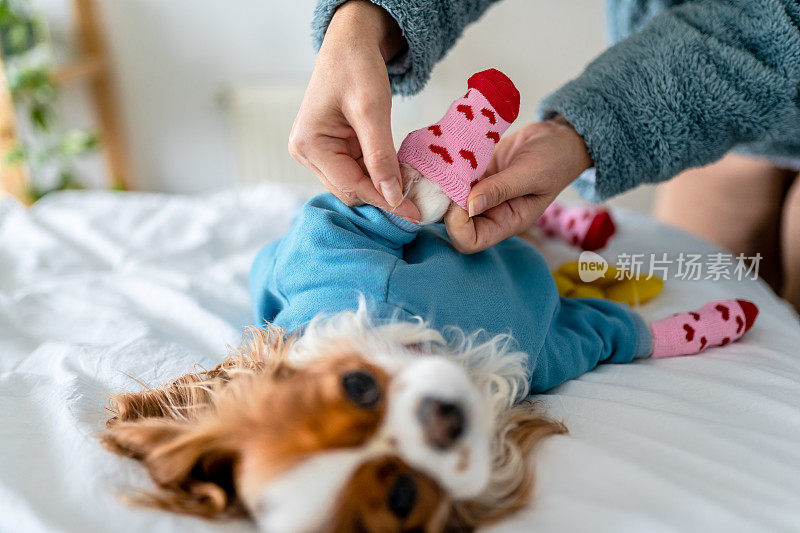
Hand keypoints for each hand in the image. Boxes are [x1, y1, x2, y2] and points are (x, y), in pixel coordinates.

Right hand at [288, 0, 419, 221]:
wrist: (351, 42)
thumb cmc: (356, 66)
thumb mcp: (372, 110)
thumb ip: (381, 157)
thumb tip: (394, 197)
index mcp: (308, 145)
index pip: (351, 186)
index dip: (385, 201)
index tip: (415, 214)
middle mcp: (306, 153)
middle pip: (350, 190)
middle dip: (383, 195)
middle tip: (419, 200)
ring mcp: (317, 152)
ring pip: (355, 184)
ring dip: (382, 186)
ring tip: (413, 185)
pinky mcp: (331, 149)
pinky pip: (357, 171)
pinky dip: (379, 173)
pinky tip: (399, 172)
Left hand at [444, 118, 592, 252]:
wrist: (559, 137)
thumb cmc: (555, 159)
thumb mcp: (531, 173)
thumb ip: (501, 189)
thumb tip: (470, 206)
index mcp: (507, 222)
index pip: (471, 241)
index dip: (458, 226)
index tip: (459, 200)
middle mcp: (491, 212)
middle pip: (454, 224)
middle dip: (446, 205)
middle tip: (448, 179)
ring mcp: (482, 194)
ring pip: (450, 201)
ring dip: (445, 186)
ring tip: (449, 164)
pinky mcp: (476, 176)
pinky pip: (454, 180)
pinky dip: (448, 170)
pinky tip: (453, 156)